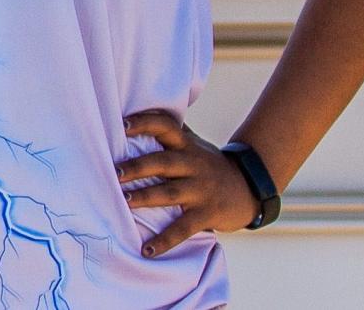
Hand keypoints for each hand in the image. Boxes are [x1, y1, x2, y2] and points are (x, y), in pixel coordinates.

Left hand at [115, 110, 258, 256]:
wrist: (249, 187)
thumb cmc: (209, 163)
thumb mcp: (194, 144)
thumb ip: (172, 133)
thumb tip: (139, 113)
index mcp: (187, 145)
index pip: (166, 126)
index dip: (145, 123)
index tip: (123, 124)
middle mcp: (193, 163)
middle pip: (163, 162)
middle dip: (138, 166)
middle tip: (115, 172)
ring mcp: (201, 189)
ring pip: (170, 193)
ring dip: (146, 197)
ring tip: (124, 202)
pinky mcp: (207, 213)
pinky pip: (183, 228)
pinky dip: (165, 240)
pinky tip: (147, 250)